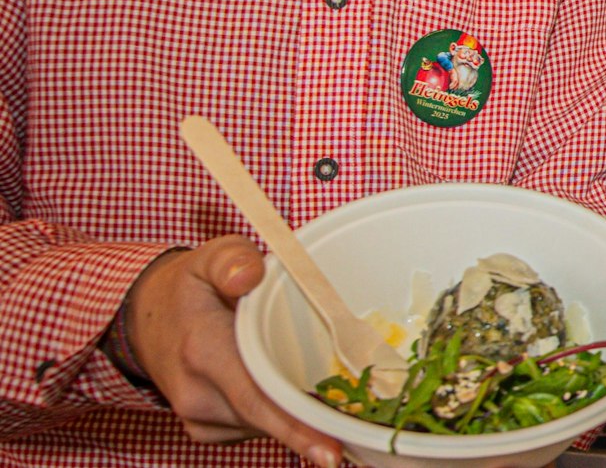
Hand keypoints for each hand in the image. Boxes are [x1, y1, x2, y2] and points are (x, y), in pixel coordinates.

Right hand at [122, 236, 341, 467]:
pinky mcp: (206, 429)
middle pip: (269, 419)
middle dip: (316, 427)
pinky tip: (291, 388)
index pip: (256, 399)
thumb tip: (251, 276)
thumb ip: (231, 259)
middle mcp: (198, 393)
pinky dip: (279, 413)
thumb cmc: (188, 287)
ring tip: (330, 388)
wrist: (143, 320)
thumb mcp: (207, 257)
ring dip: (299, 413)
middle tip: (362, 430)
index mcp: (204, 351)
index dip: (296, 428)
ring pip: (266, 425)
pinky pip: (254, 427)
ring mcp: (199, 417)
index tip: (332, 454)